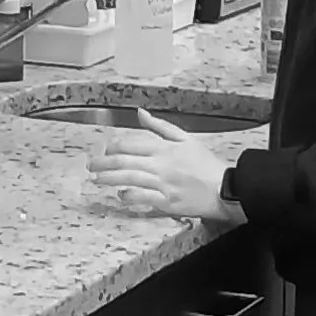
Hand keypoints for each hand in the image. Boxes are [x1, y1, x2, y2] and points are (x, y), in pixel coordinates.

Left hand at [86, 109, 263, 220]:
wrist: (224, 188)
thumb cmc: (204, 163)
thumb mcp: (185, 138)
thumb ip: (160, 126)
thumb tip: (140, 113)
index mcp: (164, 147)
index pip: (130, 144)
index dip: (113, 146)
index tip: (106, 149)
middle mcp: (161, 164)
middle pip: (124, 162)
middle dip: (103, 163)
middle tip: (91, 165)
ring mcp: (163, 184)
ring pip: (129, 179)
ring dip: (109, 179)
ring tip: (96, 179)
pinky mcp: (167, 202)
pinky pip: (143, 198)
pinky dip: (129, 196)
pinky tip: (120, 195)